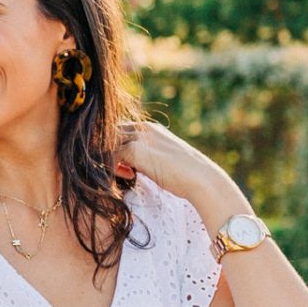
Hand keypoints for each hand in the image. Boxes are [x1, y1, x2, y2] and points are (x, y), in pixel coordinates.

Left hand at [112, 121, 240, 212]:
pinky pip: (109, 155)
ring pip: (107, 144)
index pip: (120, 130)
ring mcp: (139, 137)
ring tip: (122, 175)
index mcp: (150, 128)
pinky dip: (111, 168)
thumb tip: (128, 166)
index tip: (126, 168)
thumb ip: (145, 157)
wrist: (201, 178)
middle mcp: (143, 128)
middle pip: (109, 134)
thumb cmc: (185, 175)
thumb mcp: (162, 159)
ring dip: (108, 160)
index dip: (116, 148)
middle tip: (118, 171)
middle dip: (108, 152)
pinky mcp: (135, 149)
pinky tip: (127, 176)